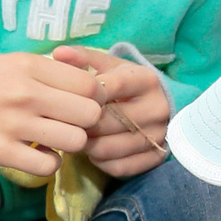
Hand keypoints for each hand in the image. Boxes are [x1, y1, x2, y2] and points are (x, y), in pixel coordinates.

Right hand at [0, 52, 102, 177]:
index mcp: (30, 66)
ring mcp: (12, 125)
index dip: (94, 96)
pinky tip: (40, 152)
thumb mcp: (20, 61)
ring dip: (70, 142)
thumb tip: (97, 84)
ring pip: (74, 141)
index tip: (83, 101)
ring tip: (56, 136)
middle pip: (89, 114)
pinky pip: (48, 166)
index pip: (89, 85)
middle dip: (87, 121)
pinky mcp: (0, 152)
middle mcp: (24, 94)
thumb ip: (56, 70)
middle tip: (72, 121)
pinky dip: (49, 162)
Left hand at [52, 45, 171, 177]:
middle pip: (108, 122)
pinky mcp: (156, 158)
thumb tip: (59, 53)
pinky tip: (93, 151)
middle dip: (81, 124)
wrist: (161, 105)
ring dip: (86, 145)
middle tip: (64, 123)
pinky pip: (120, 167)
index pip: (112, 87)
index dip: (85, 95)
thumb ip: (84, 59)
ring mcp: (158, 135)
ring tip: (76, 136)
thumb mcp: (110, 66)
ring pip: (110, 148)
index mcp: (145, 80)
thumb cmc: (126, 84)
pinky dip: (100, 162)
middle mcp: (157, 108)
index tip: (68, 98)